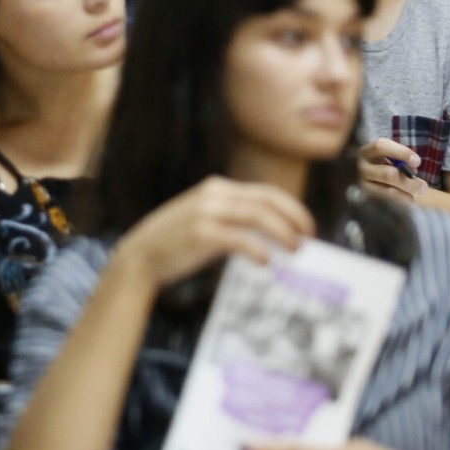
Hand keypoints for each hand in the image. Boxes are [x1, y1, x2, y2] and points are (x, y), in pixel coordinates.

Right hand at [110, 176, 314, 290]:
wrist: (141, 256)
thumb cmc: (177, 243)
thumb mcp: (206, 219)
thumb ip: (234, 217)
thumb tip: (274, 232)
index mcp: (216, 188)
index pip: (266, 192)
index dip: (293, 208)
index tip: (307, 227)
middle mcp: (213, 194)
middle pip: (267, 201)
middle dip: (294, 218)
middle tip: (308, 239)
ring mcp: (206, 212)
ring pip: (259, 217)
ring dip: (283, 234)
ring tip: (293, 251)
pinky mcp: (201, 233)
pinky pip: (241, 238)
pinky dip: (258, 250)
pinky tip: (266, 262)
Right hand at [357, 138, 426, 203]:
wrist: (365, 181)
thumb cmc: (382, 165)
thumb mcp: (387, 157)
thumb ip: (399, 159)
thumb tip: (412, 171)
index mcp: (366, 152)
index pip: (380, 147)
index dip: (402, 153)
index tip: (418, 162)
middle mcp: (359, 168)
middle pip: (388, 174)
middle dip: (409, 181)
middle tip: (423, 186)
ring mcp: (361, 185)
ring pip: (388, 191)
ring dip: (407, 193)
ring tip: (417, 193)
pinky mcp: (365, 199)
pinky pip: (388, 203)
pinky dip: (401, 201)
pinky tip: (407, 199)